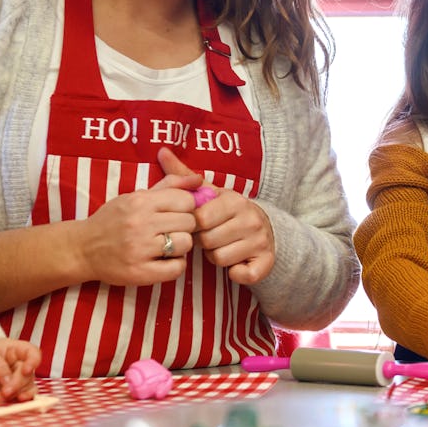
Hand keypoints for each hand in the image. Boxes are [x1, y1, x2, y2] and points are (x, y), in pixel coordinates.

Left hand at [0, 338, 40, 402]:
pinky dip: (17, 399)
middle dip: (17, 384)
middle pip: (29, 374)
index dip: (33, 362)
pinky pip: (22, 394)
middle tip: (5, 392)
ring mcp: (18, 377)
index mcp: (16, 349)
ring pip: (27, 387)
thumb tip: (9, 381)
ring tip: (0, 397)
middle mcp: (21, 363)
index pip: (33, 353)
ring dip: (16, 394)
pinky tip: (6, 400)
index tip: (26, 371)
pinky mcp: (14, 389)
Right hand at [75, 167, 200, 286]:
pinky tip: (164, 260)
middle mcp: (140, 223)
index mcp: (140, 201)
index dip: (187, 207)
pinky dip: (176, 265)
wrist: (83, 248)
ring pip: (185, 244)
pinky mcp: (140, 272)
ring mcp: (140, 249)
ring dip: (181, 246)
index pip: (186, 200)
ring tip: (167, 245)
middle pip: (189, 222)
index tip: (178, 213)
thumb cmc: (113, 220)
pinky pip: (177, 268)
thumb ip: (169, 185)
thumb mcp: (136, 196)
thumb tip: (199, 179)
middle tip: (171, 230)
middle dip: (185, 226)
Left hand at [158, 147, 275, 284]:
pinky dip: (236, 273)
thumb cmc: (227, 212)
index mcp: (234, 200)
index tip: (201, 223)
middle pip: (208, 241)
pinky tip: (236, 264)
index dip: (195, 225)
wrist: (264, 230)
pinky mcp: (266, 262)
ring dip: (216, 257)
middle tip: (211, 237)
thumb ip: (184, 176)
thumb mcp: (209, 193)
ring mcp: (260, 240)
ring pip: (220, 258)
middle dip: (204, 242)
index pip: (201, 219)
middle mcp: (250, 218)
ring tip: (222, 247)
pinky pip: (242, 275)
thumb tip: (162, 151)